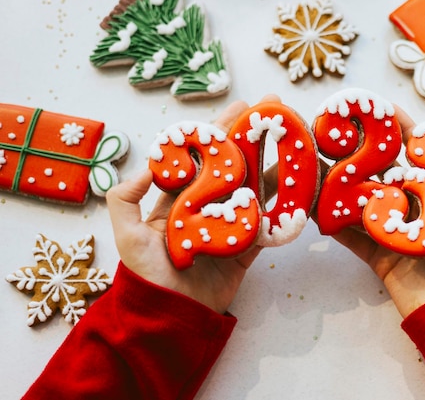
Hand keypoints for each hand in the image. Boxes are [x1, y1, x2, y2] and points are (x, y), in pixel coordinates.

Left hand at [106, 97, 278, 313]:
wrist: (170, 316)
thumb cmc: (146, 276)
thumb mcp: (126, 234)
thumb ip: (126, 198)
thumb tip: (149, 165)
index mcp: (181, 200)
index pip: (204, 159)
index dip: (221, 132)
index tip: (241, 108)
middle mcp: (207, 209)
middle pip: (234, 167)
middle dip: (254, 138)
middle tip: (274, 111)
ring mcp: (229, 227)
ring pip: (255, 191)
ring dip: (274, 167)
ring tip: (293, 144)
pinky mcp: (245, 249)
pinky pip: (266, 226)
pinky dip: (282, 209)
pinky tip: (298, 188)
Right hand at [328, 106, 424, 317]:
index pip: (420, 162)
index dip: (404, 137)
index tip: (384, 112)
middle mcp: (416, 215)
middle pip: (387, 179)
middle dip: (366, 158)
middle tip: (344, 135)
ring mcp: (395, 236)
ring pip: (366, 206)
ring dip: (345, 187)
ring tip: (324, 166)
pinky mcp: (379, 258)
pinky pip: (354, 239)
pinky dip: (335, 225)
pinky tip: (318, 208)